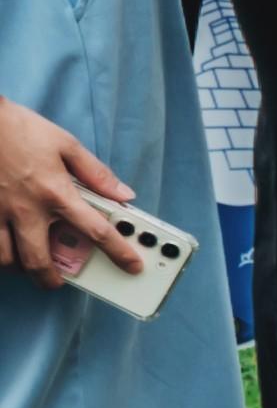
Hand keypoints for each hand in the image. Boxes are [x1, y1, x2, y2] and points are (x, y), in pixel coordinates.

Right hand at [0, 98, 149, 284]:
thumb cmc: (18, 127)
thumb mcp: (65, 143)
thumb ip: (95, 173)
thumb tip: (124, 194)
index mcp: (55, 192)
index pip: (96, 230)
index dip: (118, 252)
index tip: (132, 266)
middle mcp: (26, 208)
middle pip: (39, 260)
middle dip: (50, 279)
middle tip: (57, 280)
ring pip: (5, 258)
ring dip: (18, 266)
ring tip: (27, 261)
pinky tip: (4, 246)